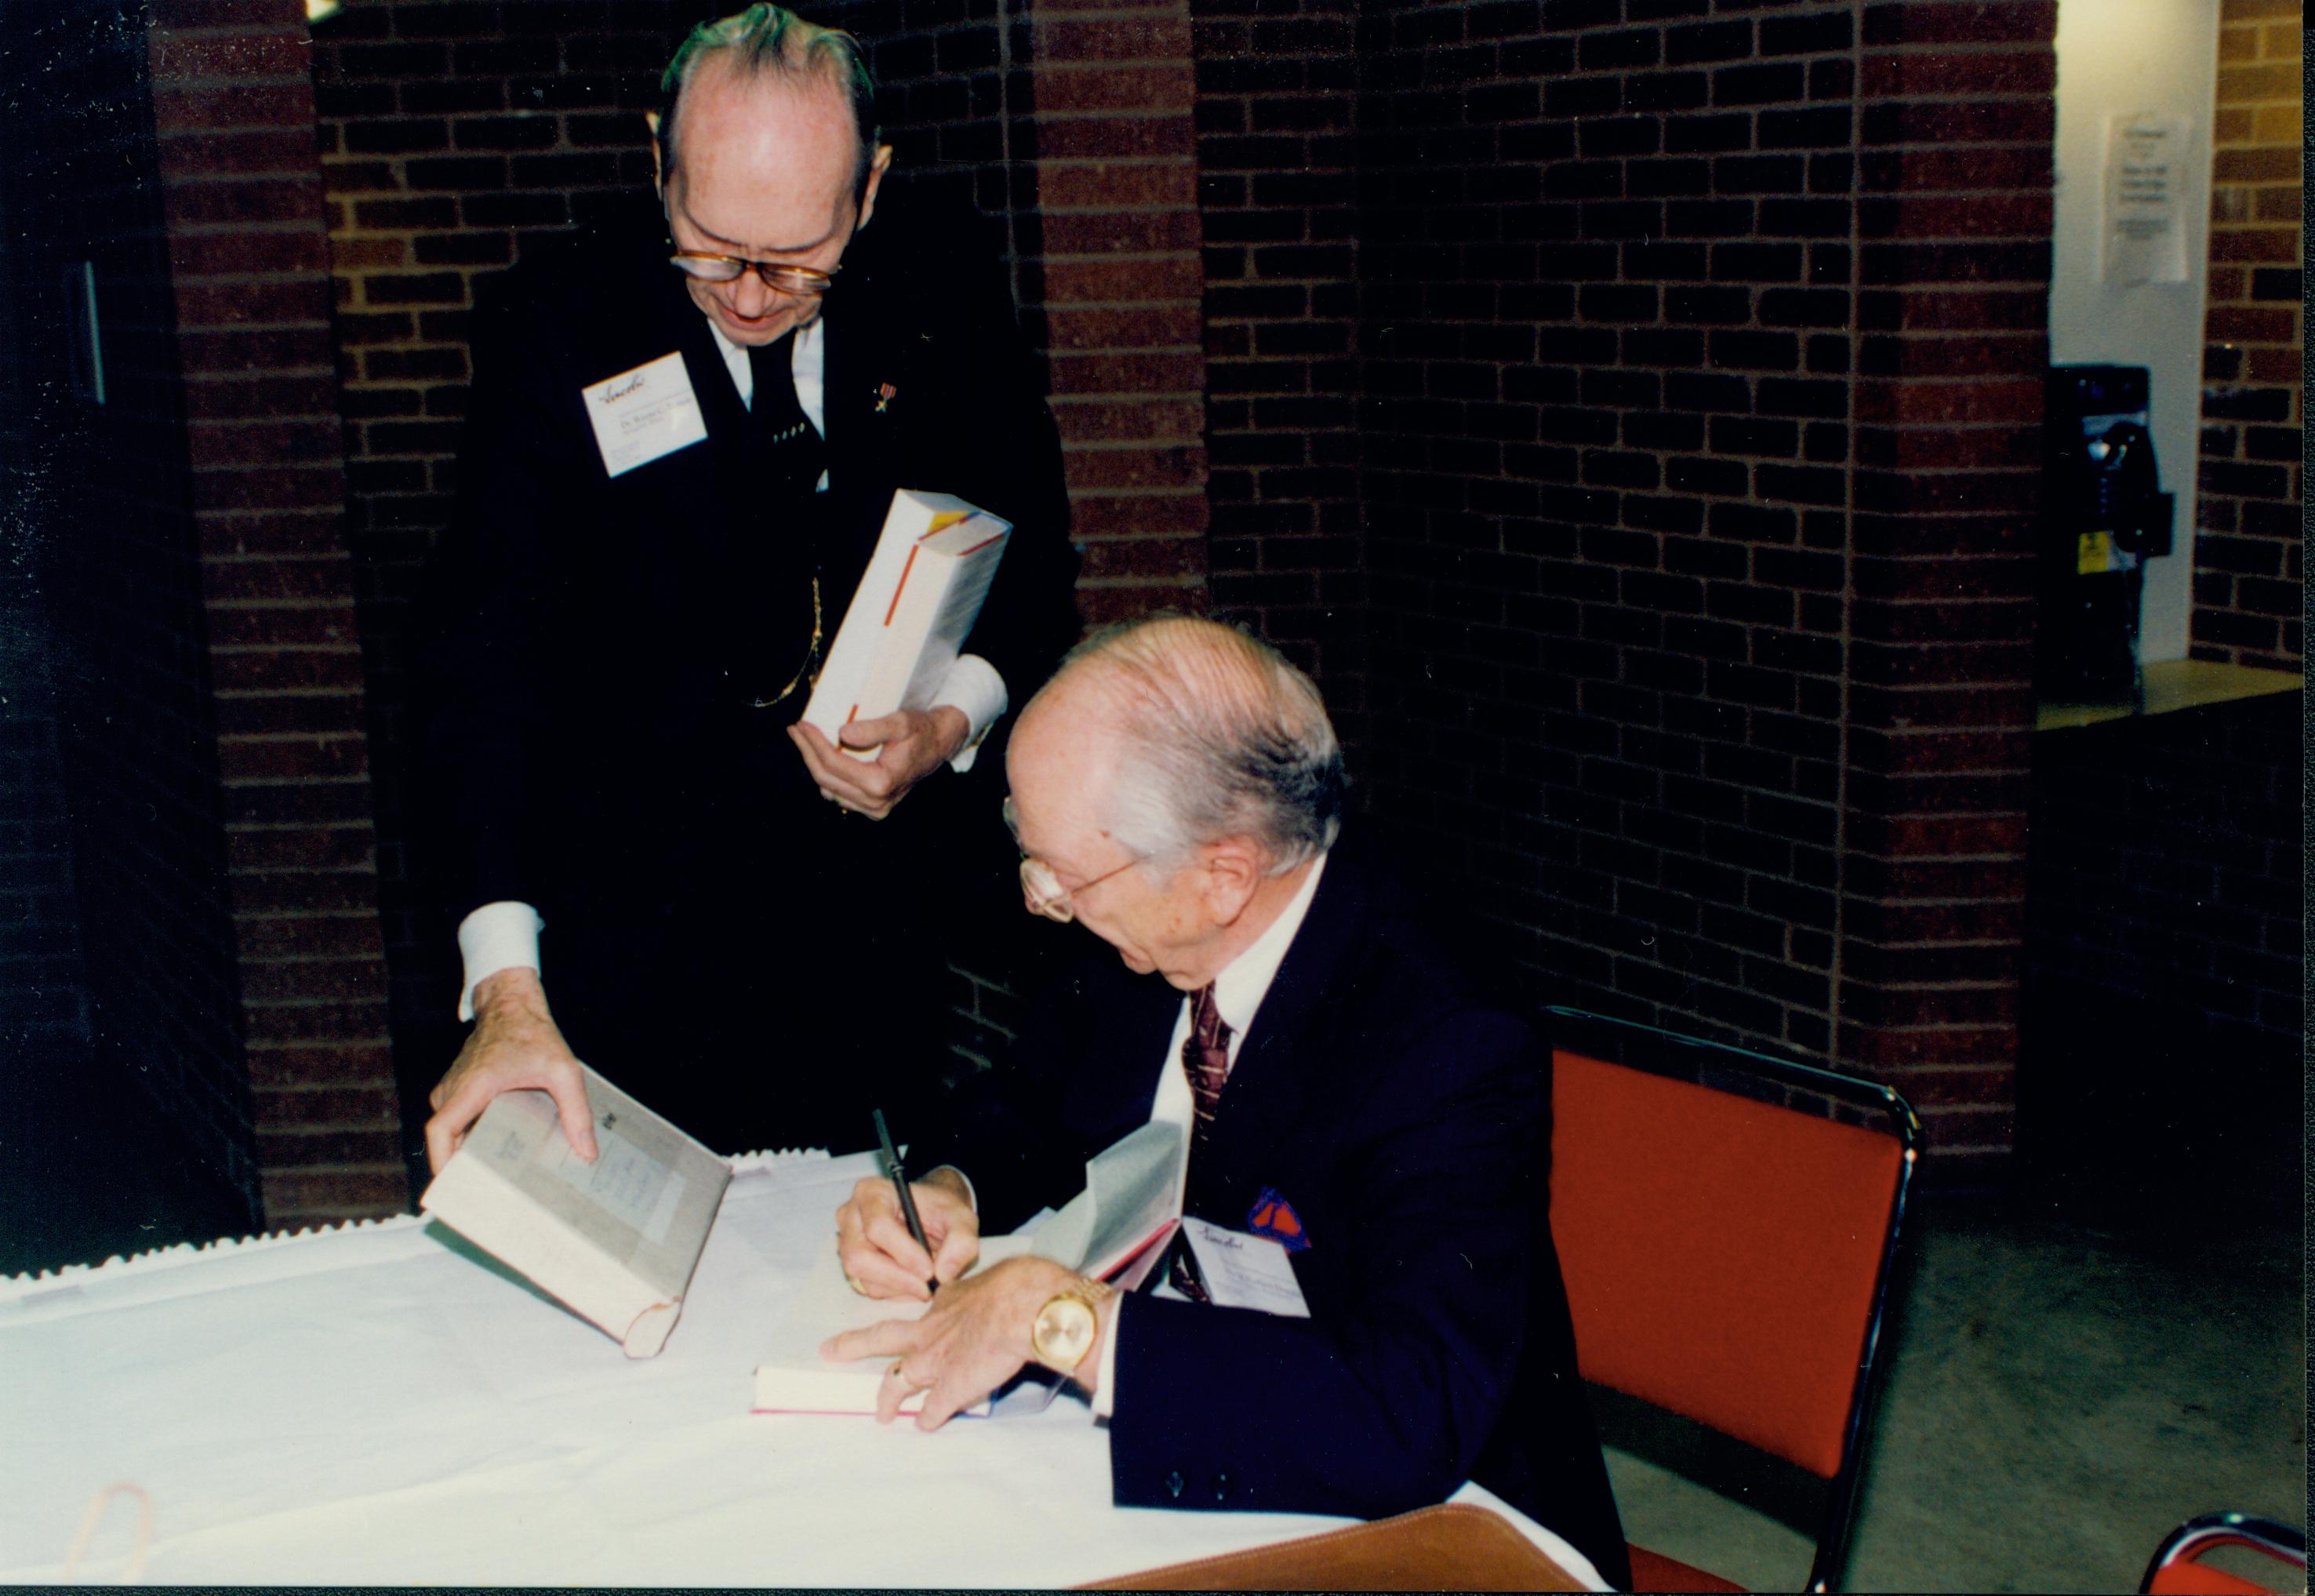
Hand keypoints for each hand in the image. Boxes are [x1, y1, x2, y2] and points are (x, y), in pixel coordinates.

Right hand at [423, 967, 594, 1172]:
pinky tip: (500, 1154)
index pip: (440, 1131)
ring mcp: (451, 1090)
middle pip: (445, 1141)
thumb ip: (576, 1111)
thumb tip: (586, 1152)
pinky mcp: (457, 1091)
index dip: (441, 1163)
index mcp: (472, 1087)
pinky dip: (472, 1139)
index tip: (453, 1188)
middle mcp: (453, 1090)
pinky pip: (458, 1121)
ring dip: (468, 1155)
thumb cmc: (533, 1034)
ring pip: (451, 1133)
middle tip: (489, 1200)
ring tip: (496, 1184)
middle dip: (462, 1171)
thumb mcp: (564, 1070)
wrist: (511, 1006)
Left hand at [786, 706, 969, 819]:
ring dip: (814, 764)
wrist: (937, 747)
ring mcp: (875, 809)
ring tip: (804, 739)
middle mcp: (877, 803)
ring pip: (829, 788)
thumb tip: (842, 733)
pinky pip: (840, 794)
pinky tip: (821, 756)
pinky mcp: (873, 809)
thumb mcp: (900, 723)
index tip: (801, 724)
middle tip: (796, 730)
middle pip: (826, 778)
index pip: (834, 764)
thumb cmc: (920, 731)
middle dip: (807, 752)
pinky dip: (828, 775)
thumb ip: (872, 728)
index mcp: (881, 783)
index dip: (814, 743)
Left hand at [822, 1255, 1109, 1428]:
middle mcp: (930, 1333)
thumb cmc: (1016, 1287)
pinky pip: (932, 1411)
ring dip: (887, 1398)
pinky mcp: (950, 1390)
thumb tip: (1008, 1294)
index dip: (917, 1327)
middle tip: (830, 1350)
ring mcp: (935, 1363)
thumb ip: (991, 1294)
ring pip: (898, 1381)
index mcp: (944, 1305)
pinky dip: (927, 1419)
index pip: (921, 1317)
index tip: (915, 1330)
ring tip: (880, 1414)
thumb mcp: (996, 1283)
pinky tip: (923, 1426)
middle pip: (883, 1339)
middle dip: (854, 1345)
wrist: (1022, 1307)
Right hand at [835, 1168, 978, 1299]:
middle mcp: (851, 1215)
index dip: (904, 1253)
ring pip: (862, 1276)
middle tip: (927, 1288)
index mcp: (873, 1192)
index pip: (878, 1227)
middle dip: (896, 1278)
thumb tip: (943, 1274)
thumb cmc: (943, 1210)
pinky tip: (914, 1283)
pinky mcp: (852, 1263)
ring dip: (898, 1287)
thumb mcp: (962, 1218)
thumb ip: (961, 1241)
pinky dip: (894, 1292)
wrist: (934, 1215)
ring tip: (926, 1284)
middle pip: (859, 1256)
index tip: (929, 1270)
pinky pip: (867, 1287)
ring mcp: (847, 1240)